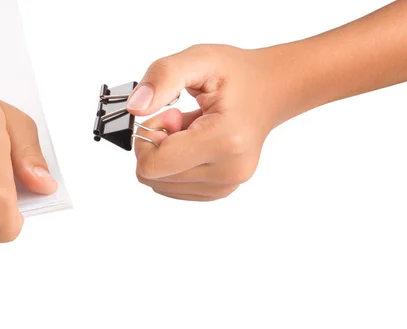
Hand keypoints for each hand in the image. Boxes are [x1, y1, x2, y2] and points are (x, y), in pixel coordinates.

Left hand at [127, 44, 291, 200]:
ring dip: (165, 156)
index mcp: (224, 141)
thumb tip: (135, 108)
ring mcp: (226, 186)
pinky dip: (174, 165)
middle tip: (179, 119)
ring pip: (160, 184)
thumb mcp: (198, 59)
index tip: (168, 115)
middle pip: (153, 177)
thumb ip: (162, 78)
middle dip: (155, 146)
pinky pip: (172, 188)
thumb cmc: (237, 75)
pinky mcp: (220, 191)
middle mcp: (228, 171)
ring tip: (190, 130)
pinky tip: (194, 143)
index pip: (153, 165)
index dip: (148, 137)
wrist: (271, 90)